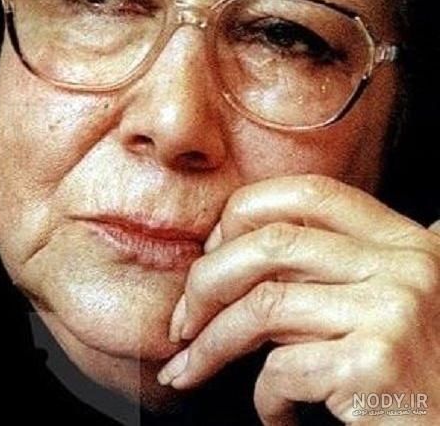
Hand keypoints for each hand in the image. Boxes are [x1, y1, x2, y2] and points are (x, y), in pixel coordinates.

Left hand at [157, 175, 439, 424]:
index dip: (242, 215)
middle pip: (270, 245)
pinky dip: (264, 397)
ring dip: (211, 343)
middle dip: (205, 283)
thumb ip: (329, 270)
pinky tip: (278, 413)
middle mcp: (405, 264)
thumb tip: (229, 254)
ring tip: (191, 368)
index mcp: (403, 240)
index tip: (212, 253)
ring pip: (263, 306)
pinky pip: (282, 368)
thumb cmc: (415, 373)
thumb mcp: (384, 301)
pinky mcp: (378, 364)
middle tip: (182, 322)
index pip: (306, 193)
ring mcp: (394, 310)